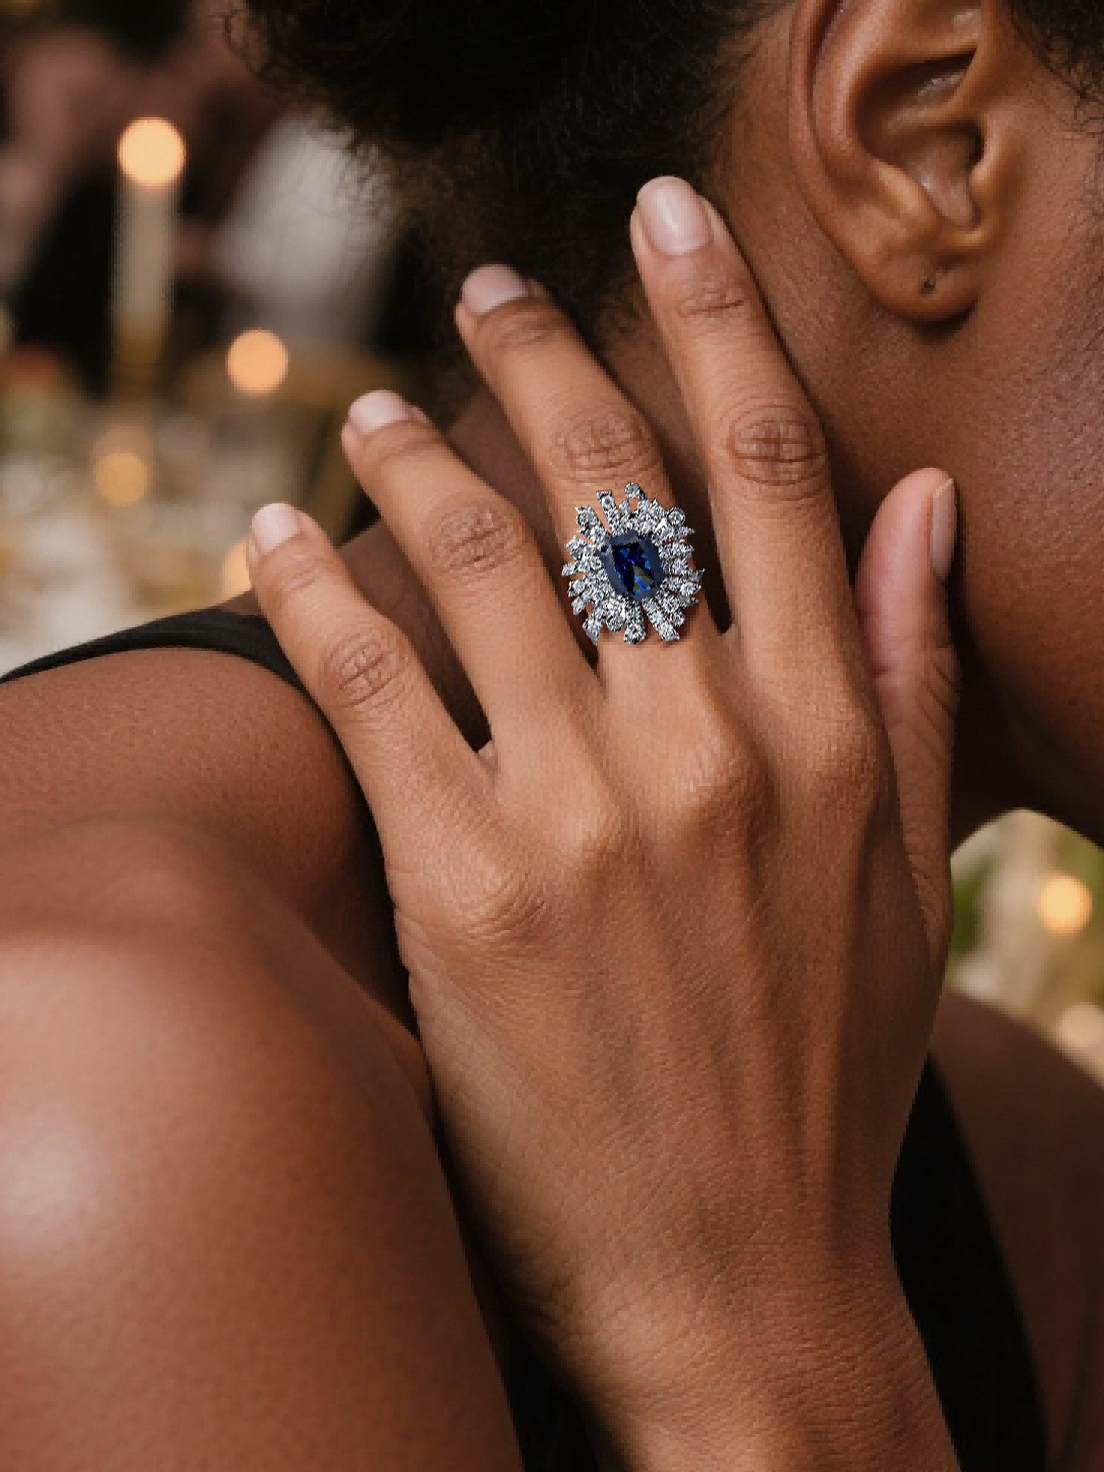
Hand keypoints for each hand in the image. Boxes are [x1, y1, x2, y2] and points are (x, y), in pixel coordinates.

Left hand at [247, 178, 961, 1470]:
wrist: (739, 1282)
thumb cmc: (824, 1076)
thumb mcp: (910, 876)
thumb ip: (913, 677)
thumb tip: (918, 508)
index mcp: (830, 734)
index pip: (769, 468)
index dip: (715, 318)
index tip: (664, 225)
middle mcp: (711, 748)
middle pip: (609, 484)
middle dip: (541, 356)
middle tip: (486, 288)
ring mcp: (582, 817)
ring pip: (475, 563)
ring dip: (409, 456)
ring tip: (367, 404)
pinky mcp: (465, 893)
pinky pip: (372, 694)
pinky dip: (312, 599)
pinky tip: (274, 543)